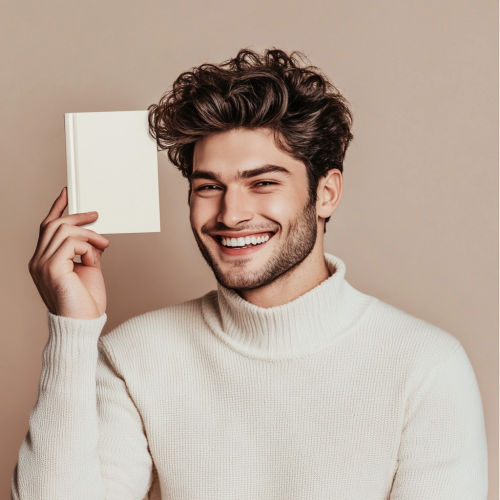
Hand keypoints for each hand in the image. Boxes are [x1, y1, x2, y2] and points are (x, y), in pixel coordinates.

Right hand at [29, 187, 109, 319]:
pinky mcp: (51, 268)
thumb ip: (88, 251)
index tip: (67, 193)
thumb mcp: (89, 269)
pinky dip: (87, 246)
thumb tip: (95, 237)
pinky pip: (70, 242)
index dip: (57, 208)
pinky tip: (95, 258)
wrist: (83, 325)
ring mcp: (41, 264)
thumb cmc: (85, 302)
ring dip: (88, 234)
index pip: (47, 228)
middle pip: (53, 224)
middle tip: (96, 215)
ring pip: (63, 230)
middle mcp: (38, 261)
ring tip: (103, 245)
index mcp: (44, 260)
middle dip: (77, 216)